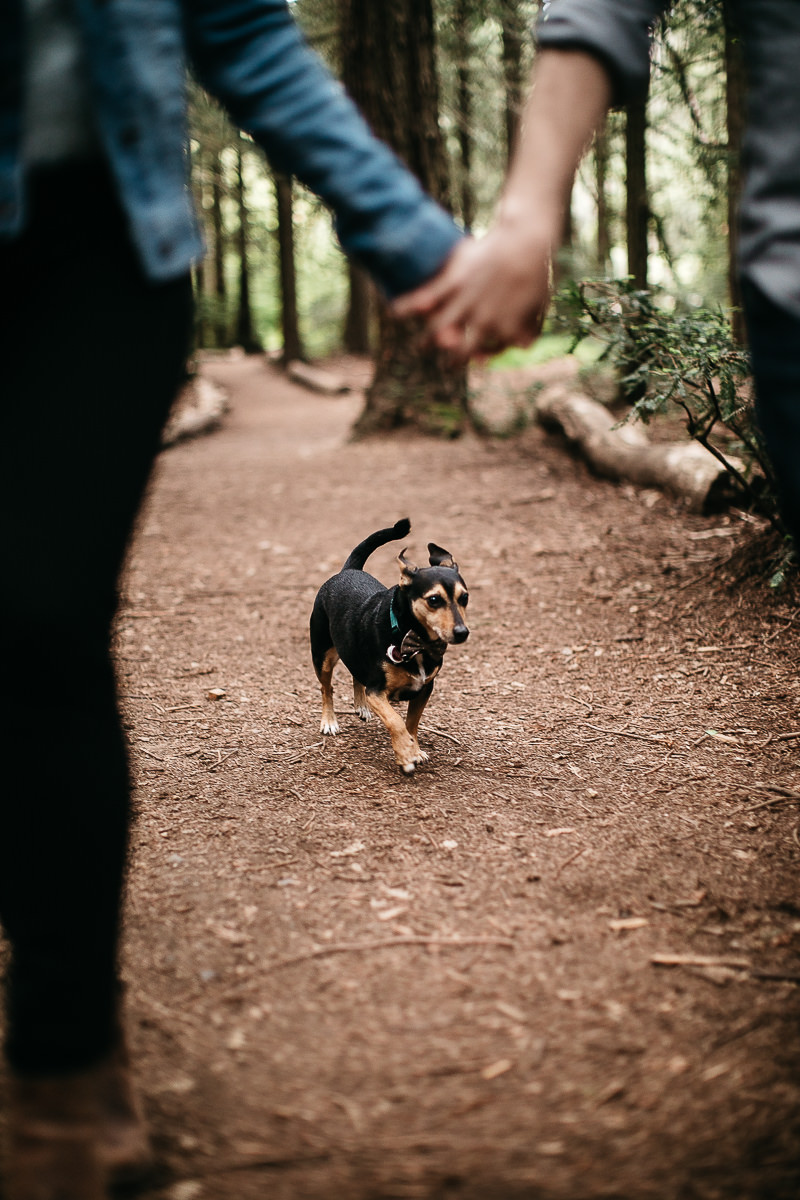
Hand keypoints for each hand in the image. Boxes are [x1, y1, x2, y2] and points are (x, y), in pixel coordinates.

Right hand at [391, 222, 551, 362]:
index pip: (492, 351)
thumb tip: (524, 347)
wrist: (526, 241)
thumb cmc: (538, 271)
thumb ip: (531, 328)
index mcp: (505, 331)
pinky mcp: (453, 282)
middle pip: (461, 350)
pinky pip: (427, 297)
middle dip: (453, 359)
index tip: (482, 354)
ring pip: (440, 329)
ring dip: (428, 341)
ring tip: (418, 349)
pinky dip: (409, 305)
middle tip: (447, 365)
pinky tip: (394, 312)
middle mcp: (482, 322)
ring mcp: (466, 303)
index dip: (489, 352)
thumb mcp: (540, 305)